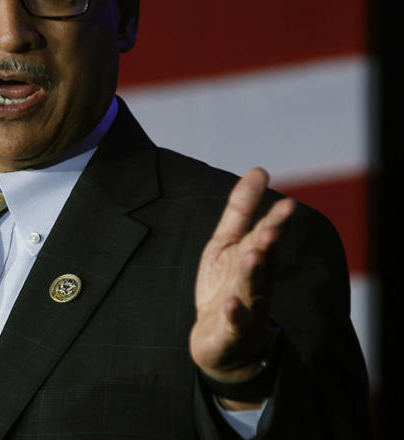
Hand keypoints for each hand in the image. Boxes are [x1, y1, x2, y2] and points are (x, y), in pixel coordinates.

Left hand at [189, 168, 294, 406]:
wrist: (222, 340)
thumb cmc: (227, 284)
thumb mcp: (228, 243)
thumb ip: (241, 209)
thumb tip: (260, 170)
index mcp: (255, 257)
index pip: (265, 236)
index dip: (274, 221)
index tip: (287, 204)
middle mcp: (255, 280)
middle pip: (262, 261)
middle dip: (266, 245)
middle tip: (270, 229)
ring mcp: (246, 306)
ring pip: (252, 288)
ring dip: (252, 273)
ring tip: (252, 256)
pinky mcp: (231, 329)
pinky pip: (235, 323)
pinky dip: (234, 315)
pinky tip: (229, 305)